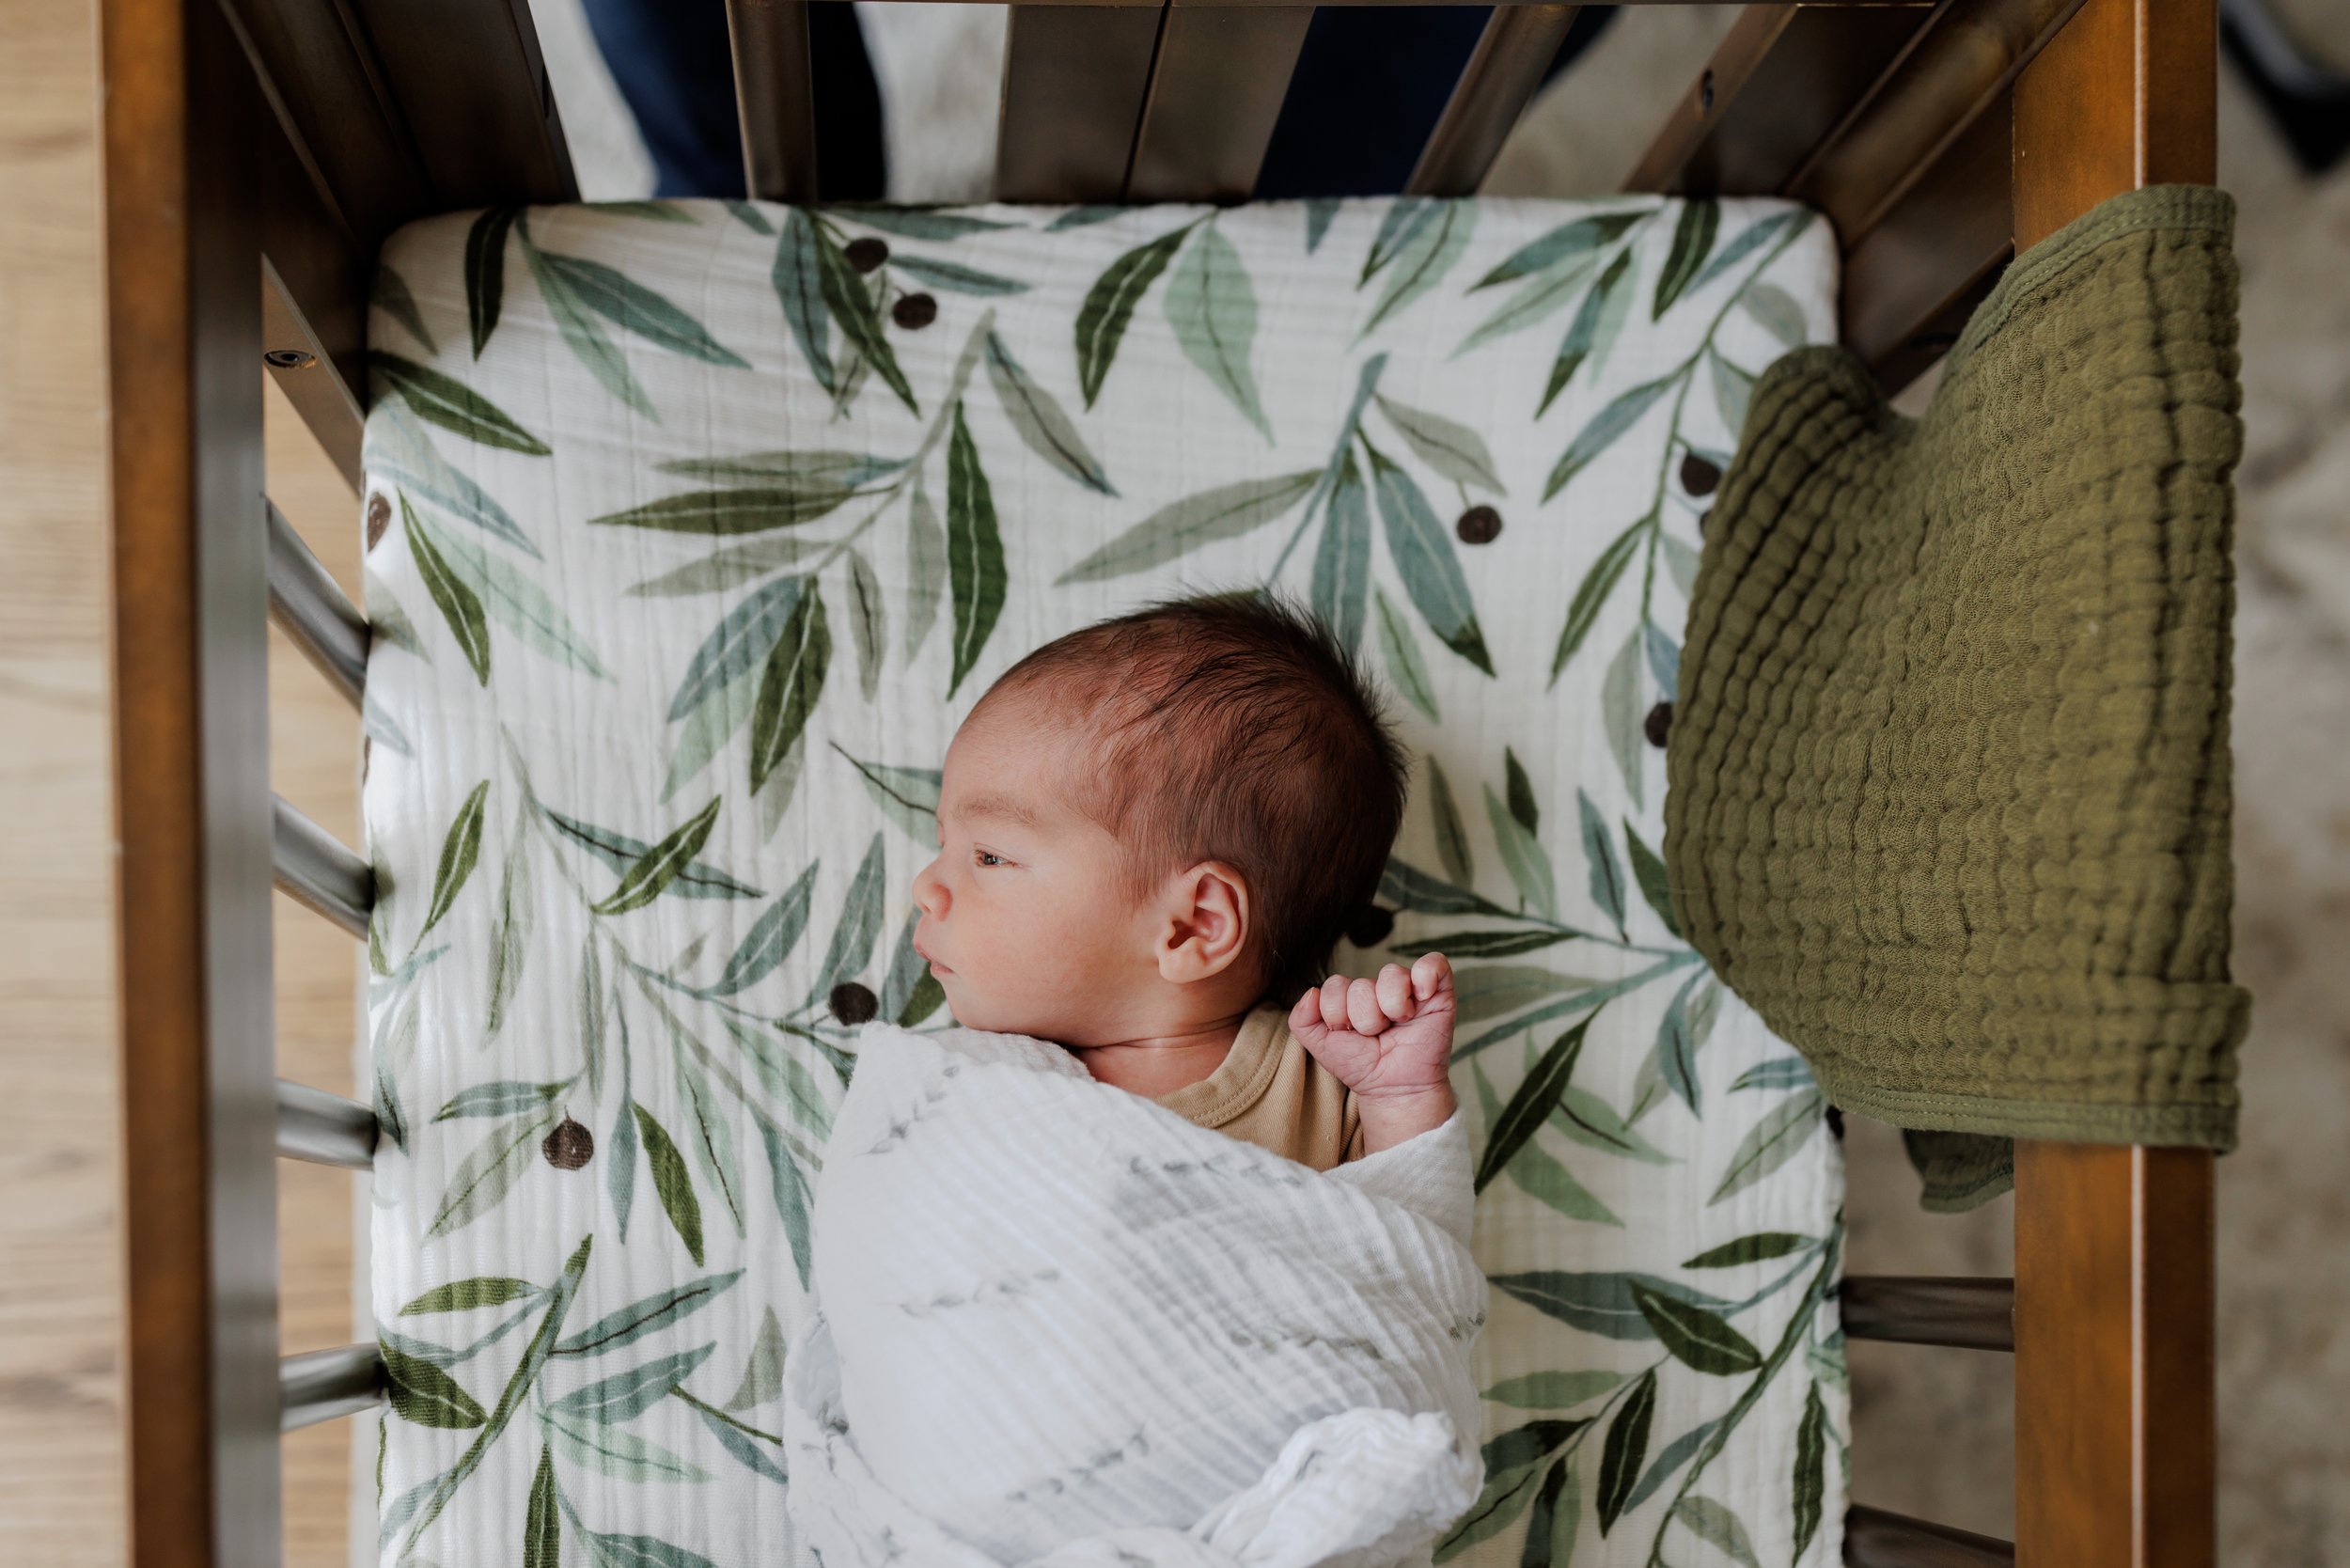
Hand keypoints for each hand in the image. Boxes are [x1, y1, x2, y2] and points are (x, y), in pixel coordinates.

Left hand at [1290, 955, 1458, 1152]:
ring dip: (1391, 1009)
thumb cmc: (1361, 1066)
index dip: (1338, 1014)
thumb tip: (1311, 991)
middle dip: (1365, 1020)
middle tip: (1377, 1036)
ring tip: (1397, 1026)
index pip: (1335, 985)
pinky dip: (1425, 977)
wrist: (1395, 1089)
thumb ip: (1301, 1019)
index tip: (1349, 1035)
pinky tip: (1420, 1001)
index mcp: (1352, 994)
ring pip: (1391, 975)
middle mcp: (1379, 987)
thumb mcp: (1321, 1046)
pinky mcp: (1439, 992)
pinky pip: (1434, 963)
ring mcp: (1409, 988)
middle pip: (1362, 985)